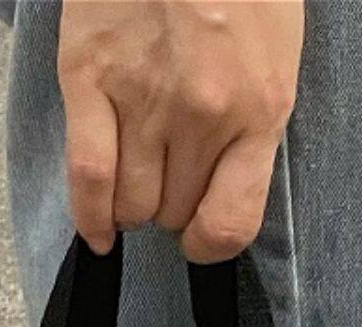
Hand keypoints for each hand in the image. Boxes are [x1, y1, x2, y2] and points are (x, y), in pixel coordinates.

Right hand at [57, 0, 303, 262]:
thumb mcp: (275, 49)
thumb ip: (255, 120)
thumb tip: (223, 181)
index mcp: (259, 108)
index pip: (230, 225)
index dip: (210, 242)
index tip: (200, 234)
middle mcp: (203, 116)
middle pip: (176, 214)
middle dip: (172, 205)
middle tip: (168, 173)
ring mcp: (143, 100)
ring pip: (132, 205)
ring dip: (132, 203)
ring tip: (136, 171)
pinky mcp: (90, 80)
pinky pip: (87, 178)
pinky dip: (89, 216)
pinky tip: (97, 230)